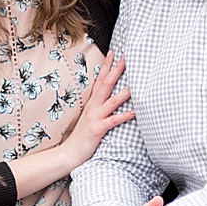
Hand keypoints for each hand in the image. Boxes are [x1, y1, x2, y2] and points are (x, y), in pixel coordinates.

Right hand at [56, 52, 134, 170]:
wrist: (70, 152)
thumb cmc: (82, 135)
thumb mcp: (90, 116)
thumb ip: (98, 106)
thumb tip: (108, 97)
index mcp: (92, 103)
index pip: (100, 80)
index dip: (106, 66)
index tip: (113, 53)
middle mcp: (93, 107)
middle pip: (106, 85)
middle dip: (116, 71)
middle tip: (126, 59)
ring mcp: (95, 117)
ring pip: (112, 101)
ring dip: (124, 93)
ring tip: (135, 85)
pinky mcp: (98, 129)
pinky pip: (113, 121)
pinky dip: (124, 116)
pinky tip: (134, 112)